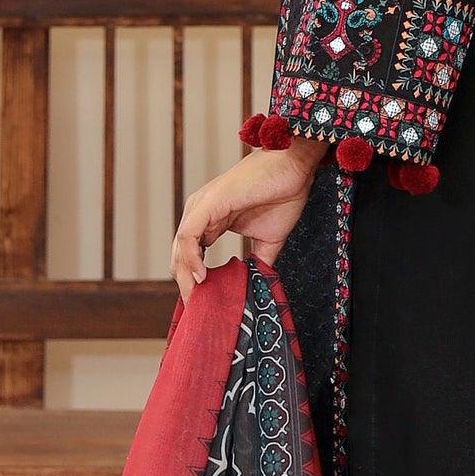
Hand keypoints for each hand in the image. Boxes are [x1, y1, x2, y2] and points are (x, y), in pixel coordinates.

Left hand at [171, 138, 327, 303]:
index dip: (192, 280)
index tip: (202, 304)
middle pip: (180, 254)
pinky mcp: (207, 203)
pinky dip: (190, 258)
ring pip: (180, 247)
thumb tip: (258, 286)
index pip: (191, 254)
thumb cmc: (282, 194)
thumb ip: (257, 262)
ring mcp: (201, 207)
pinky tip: (200, 276)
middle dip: (185, 283)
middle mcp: (200, 213)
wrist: (294, 168)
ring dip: (184, 276)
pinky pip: (188, 236)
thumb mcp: (268, 239)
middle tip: (196, 308)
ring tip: (195, 297)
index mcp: (210, 220)